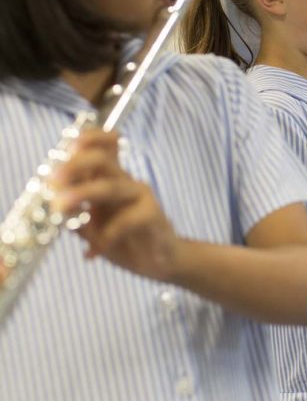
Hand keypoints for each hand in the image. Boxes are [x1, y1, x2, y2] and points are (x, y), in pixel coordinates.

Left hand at [50, 129, 179, 281]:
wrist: (159, 261)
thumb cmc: (125, 241)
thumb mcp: (92, 228)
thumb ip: (76, 215)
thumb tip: (54, 202)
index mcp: (112, 180)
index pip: (104, 147)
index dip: (88, 139)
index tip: (67, 147)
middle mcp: (126, 182)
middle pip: (103, 160)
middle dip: (75, 165)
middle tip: (54, 180)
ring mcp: (141, 197)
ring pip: (111, 187)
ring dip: (82, 194)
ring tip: (60, 206)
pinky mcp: (153, 215)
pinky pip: (124, 221)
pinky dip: (104, 238)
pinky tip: (92, 253)